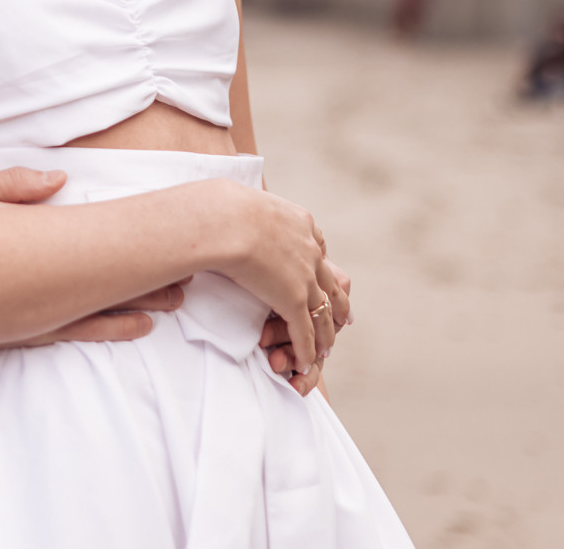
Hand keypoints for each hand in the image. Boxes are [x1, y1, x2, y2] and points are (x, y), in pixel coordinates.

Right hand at [0, 166, 183, 350]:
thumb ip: (12, 185)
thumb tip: (58, 179)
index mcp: (32, 246)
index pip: (95, 246)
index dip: (135, 247)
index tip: (170, 239)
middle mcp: (40, 286)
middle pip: (108, 282)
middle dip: (149, 278)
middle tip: (188, 275)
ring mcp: (35, 315)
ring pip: (101, 311)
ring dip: (140, 304)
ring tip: (176, 300)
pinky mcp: (26, 334)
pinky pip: (80, 334)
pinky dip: (113, 330)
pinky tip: (140, 328)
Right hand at [208, 184, 348, 375]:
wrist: (224, 220)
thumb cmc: (219, 208)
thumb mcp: (241, 201)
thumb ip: (242, 211)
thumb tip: (219, 208)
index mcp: (300, 223)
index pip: (318, 247)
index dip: (321, 267)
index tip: (323, 276)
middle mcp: (310, 250)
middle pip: (330, 283)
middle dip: (337, 302)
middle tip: (344, 318)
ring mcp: (305, 276)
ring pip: (323, 312)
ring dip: (325, 333)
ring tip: (326, 348)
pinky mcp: (294, 300)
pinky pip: (305, 331)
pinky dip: (307, 349)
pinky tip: (305, 361)